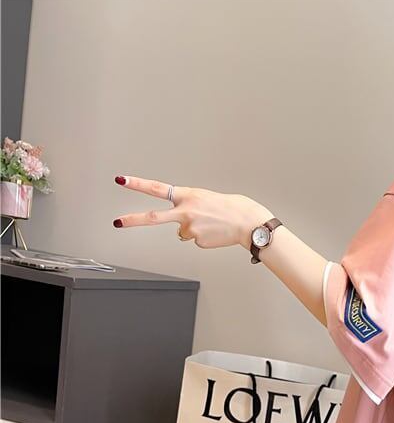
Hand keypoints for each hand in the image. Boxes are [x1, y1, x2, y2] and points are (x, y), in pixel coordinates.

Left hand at [112, 175, 272, 250]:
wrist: (248, 222)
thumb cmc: (231, 208)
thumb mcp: (206, 198)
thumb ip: (188, 206)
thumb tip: (180, 226)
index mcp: (187, 196)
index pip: (157, 188)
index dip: (137, 184)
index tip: (122, 180)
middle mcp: (185, 212)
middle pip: (154, 218)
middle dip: (133, 220)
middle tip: (117, 222)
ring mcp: (190, 229)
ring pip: (183, 232)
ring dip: (195, 229)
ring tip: (211, 224)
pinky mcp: (198, 241)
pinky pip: (195, 240)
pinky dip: (204, 237)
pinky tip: (214, 232)